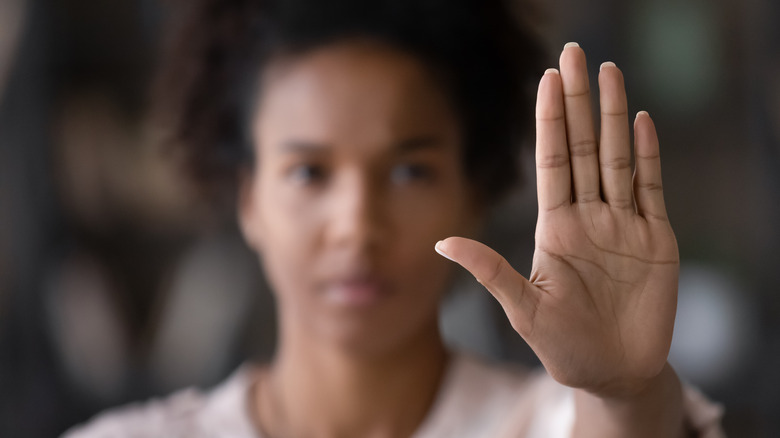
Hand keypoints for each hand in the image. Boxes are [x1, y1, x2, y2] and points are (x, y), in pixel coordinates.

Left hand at [436, 43, 678, 396]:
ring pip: (620, 159)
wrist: (614, 374)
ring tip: (610, 72)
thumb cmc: (563, 346)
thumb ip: (489, 270)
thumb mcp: (523, 308)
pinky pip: (652, 190)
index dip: (550, 122)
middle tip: (574, 54)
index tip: (545, 81)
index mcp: (556, 229)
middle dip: (579, 102)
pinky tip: (642, 122)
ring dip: (616, 116)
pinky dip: (650, 156)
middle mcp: (589, 218)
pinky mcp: (657, 241)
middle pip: (586, 148)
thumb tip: (441, 242)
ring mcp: (624, 226)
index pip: (553, 162)